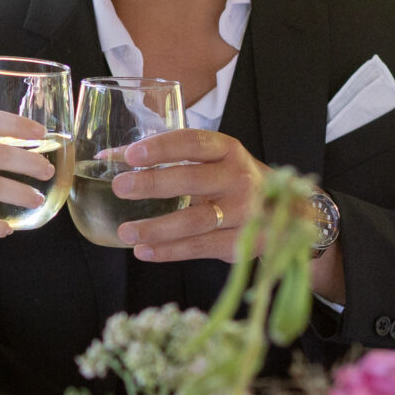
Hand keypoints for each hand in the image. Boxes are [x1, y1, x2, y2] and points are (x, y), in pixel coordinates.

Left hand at [111, 129, 267, 262]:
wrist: (286, 213)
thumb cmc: (231, 181)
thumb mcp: (212, 161)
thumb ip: (168, 157)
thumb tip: (109, 156)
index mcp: (228, 151)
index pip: (194, 143)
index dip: (162, 148)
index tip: (130, 155)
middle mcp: (238, 178)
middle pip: (192, 180)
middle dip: (153, 183)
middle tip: (120, 187)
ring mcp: (243, 212)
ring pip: (195, 220)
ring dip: (157, 227)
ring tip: (126, 231)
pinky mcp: (241, 242)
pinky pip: (200, 247)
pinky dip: (170, 251)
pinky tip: (144, 251)